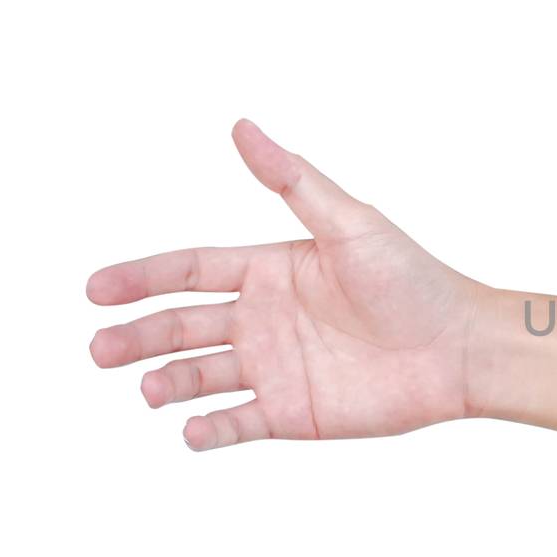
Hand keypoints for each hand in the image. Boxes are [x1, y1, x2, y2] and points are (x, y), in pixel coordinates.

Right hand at [88, 120, 487, 449]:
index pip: (189, 270)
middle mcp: (263, 318)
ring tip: (147, 389)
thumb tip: (241, 125)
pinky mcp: (293, 412)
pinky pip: (238, 423)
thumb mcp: (350, 223)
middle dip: (137, 336)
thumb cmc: (415, 280)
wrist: (460, 348)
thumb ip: (293, 181)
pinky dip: (209, 429)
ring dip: (167, 382)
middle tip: (99, 349)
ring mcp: (274, 367)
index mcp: (269, 269)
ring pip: (200, 376)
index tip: (96, 288)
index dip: (141, 278)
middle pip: (181, 326)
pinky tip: (190, 431)